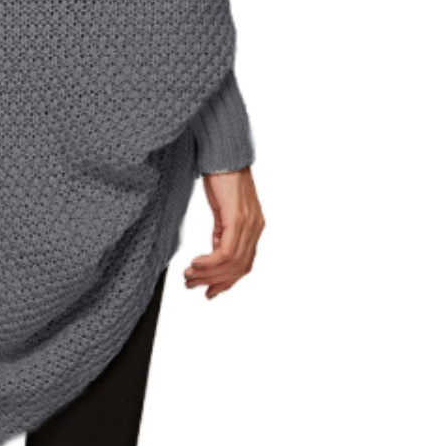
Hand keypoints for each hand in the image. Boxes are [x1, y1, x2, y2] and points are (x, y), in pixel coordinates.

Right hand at [184, 167, 263, 298]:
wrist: (223, 154)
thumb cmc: (221, 176)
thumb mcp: (222, 210)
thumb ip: (222, 232)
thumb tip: (215, 252)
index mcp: (253, 227)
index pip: (244, 265)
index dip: (226, 282)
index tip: (209, 291)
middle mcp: (255, 228)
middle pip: (238, 268)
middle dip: (213, 281)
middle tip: (192, 285)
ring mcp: (249, 224)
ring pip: (232, 263)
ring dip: (207, 274)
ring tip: (189, 277)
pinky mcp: (238, 219)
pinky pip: (226, 252)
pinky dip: (209, 263)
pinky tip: (195, 263)